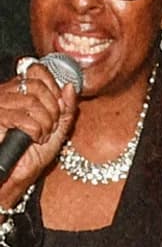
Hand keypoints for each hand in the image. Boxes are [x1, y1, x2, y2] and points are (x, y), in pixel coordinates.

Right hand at [0, 61, 77, 205]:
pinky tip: (34, 139)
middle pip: (38, 86)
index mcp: (20, 91)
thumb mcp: (58, 127)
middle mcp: (6, 93)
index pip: (38, 71)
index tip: (58, 108)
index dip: (54, 88)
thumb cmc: (35, 152)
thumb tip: (70, 86)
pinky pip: (23, 118)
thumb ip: (67, 107)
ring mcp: (0, 105)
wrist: (18, 174)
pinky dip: (36, 130)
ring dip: (45, 122)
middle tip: (50, 126)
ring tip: (42, 135)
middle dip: (52, 108)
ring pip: (32, 102)